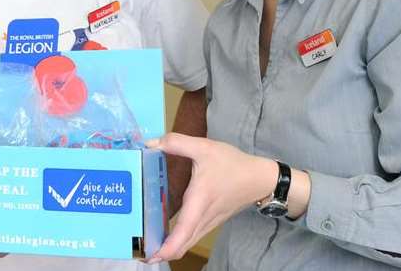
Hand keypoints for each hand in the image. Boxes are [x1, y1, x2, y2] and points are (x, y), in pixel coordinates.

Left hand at [146, 134, 278, 261]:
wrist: (260, 178)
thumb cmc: (232, 164)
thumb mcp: (204, 147)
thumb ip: (176, 143)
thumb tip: (150, 144)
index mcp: (199, 201)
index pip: (183, 232)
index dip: (166, 248)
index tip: (149, 256)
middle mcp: (203, 217)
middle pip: (182, 245)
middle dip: (161, 253)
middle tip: (140, 252)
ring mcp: (209, 222)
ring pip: (188, 242)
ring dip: (169, 248)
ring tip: (148, 245)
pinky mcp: (212, 221)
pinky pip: (193, 236)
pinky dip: (179, 241)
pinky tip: (166, 234)